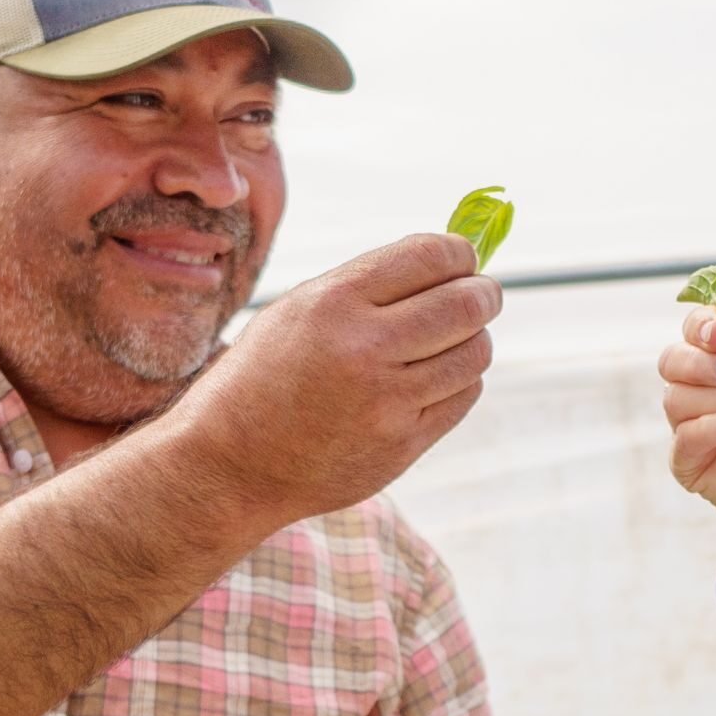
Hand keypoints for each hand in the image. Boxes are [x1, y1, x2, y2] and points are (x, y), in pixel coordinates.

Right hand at [167, 232, 497, 529]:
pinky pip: (463, 397)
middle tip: (481, 295)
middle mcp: (365, 350)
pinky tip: (435, 377)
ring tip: (452, 338)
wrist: (231, 462)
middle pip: (467, 304)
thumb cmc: (265, 374)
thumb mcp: (298, 309)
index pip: (433, 256)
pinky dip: (460, 380)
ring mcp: (388, 403)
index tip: (464, 259)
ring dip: (473, 339)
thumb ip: (368, 283)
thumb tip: (449, 260)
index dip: (461, 253)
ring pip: (475, 353)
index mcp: (335, 303)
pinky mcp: (402, 445)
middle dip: (483, 293)